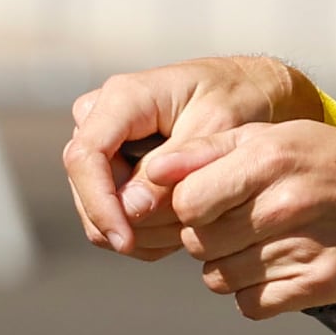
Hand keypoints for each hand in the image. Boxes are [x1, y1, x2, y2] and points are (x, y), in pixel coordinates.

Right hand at [60, 57, 322, 258]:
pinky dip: (146, 232)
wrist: (250, 92)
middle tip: (188, 231)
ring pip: (98, 206)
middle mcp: (101, 117)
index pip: (85, 156)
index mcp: (124, 97)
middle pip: (87, 187)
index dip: (98, 204)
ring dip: (143, 230)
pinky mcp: (111, 167)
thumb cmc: (239, 99)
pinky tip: (184, 226)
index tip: (124, 242)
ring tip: (194, 225)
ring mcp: (103, 143)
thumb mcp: (216, 130)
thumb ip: (173, 169)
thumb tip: (129, 209)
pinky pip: (112, 213)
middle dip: (131, 222)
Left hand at [145, 117, 335, 317]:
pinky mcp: (317, 286)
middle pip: (199, 243)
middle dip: (209, 236)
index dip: (188, 207)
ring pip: (219, 278)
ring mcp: (301, 249)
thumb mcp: (274, 137)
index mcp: (268, 160)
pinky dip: (256, 293)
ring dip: (230, 266)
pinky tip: (278, 267)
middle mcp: (284, 205)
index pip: (185, 202)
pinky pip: (251, 305)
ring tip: (263, 243)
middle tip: (239, 223)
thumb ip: (208, 151)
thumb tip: (153, 170)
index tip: (207, 203)